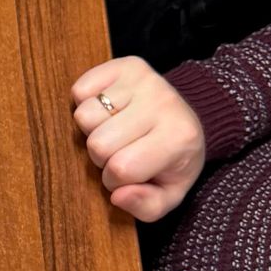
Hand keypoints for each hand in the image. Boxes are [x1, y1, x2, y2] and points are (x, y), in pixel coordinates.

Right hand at [70, 56, 205, 220]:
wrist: (190, 116)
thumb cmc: (173, 161)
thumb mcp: (169, 193)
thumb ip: (145, 206)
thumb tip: (116, 196)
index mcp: (179, 139)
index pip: (120, 168)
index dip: (114, 180)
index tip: (128, 175)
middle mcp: (163, 103)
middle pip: (97, 142)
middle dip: (101, 156)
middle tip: (120, 151)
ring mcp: (144, 80)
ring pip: (84, 115)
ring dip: (92, 130)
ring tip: (114, 130)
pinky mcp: (126, 64)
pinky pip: (80, 89)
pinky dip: (86, 103)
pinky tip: (108, 110)